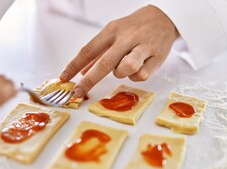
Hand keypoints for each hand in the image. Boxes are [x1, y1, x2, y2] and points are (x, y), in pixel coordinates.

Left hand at [60, 5, 178, 97]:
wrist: (163, 17)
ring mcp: (142, 47)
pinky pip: (141, 75)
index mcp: (111, 31)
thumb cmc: (134, 28)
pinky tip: (140, 66)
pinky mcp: (157, 57)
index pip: (88, 50)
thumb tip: (81, 72)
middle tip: (77, 92)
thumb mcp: (113, 34)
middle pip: (104, 63)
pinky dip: (136, 76)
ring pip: (126, 68)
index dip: (73, 65)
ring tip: (125, 67)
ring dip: (121, 73)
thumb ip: (97, 54)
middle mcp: (126, 38)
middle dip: (88, 81)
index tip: (63, 78)